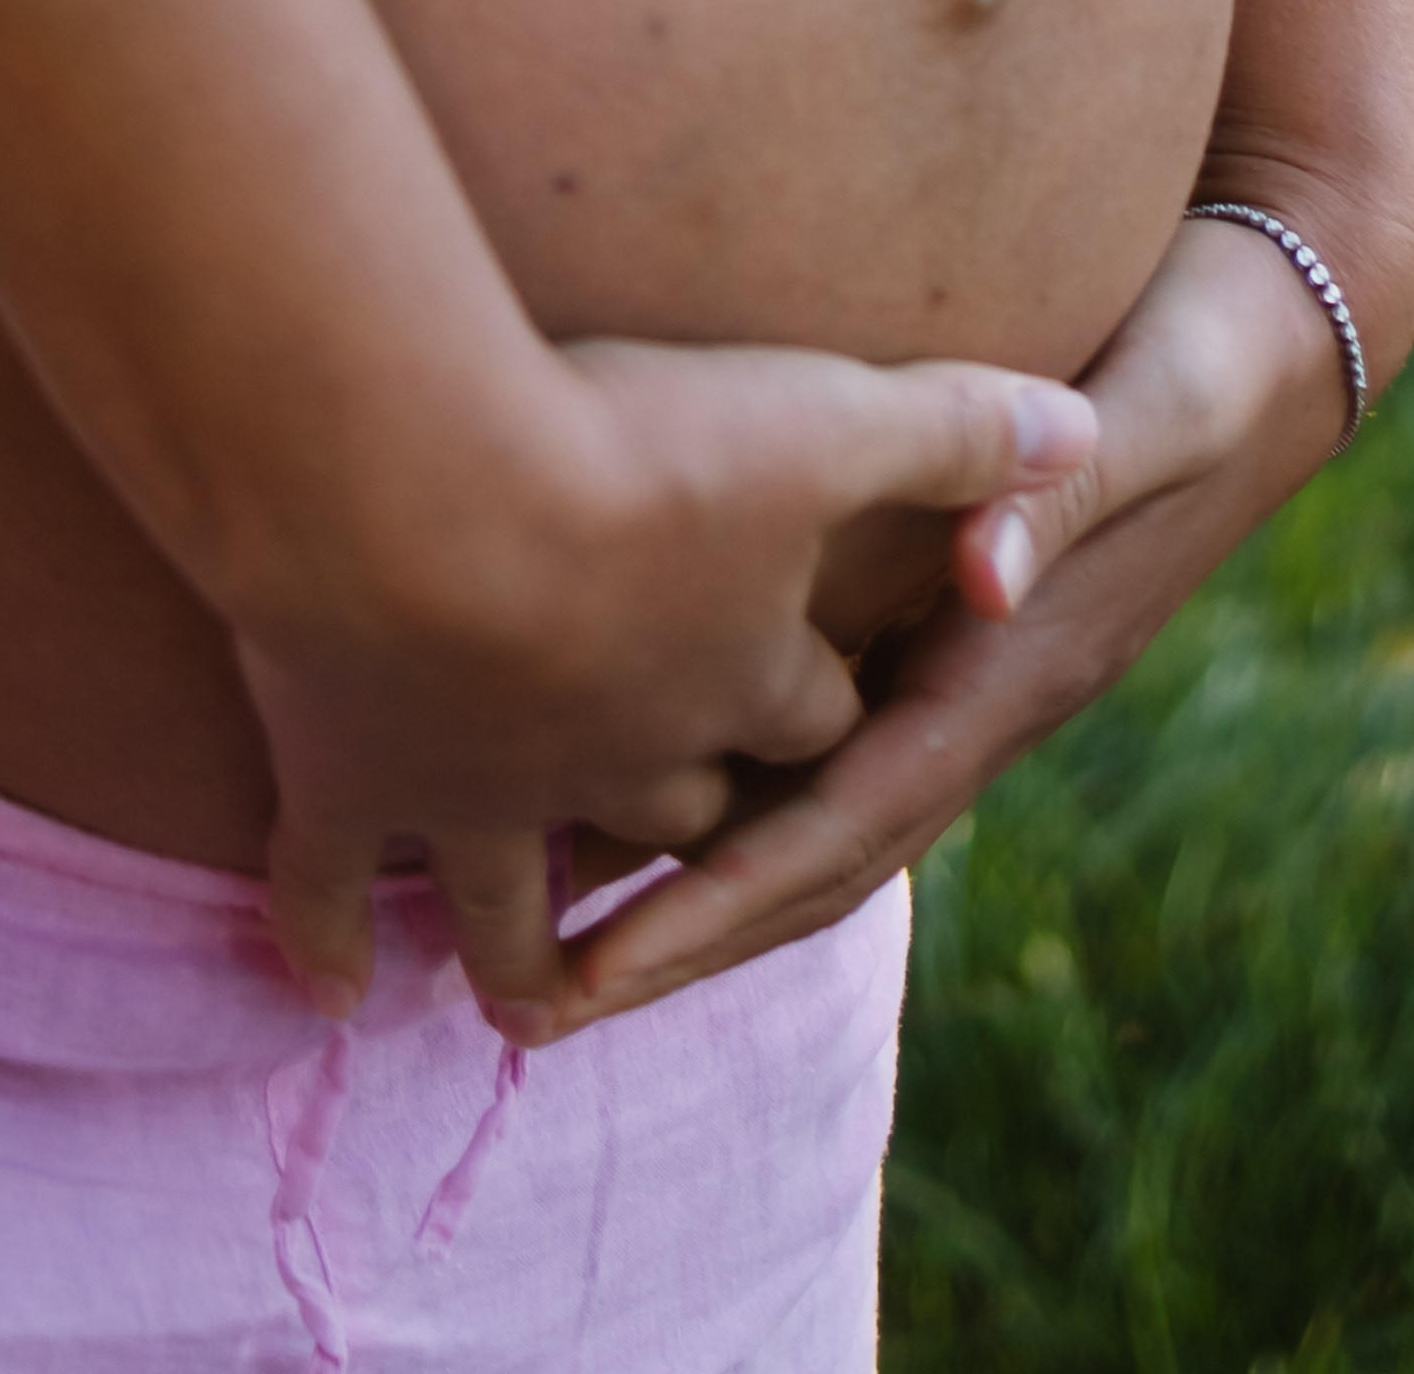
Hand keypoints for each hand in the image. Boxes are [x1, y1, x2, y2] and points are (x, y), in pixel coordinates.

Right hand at [240, 336, 1096, 1038]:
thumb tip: (1084, 437)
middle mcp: (626, 762)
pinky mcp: (358, 779)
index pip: (812, 714)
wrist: (423, 488)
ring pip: (515, 893)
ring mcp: (487, 789)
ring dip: (527, 946)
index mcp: (746, 680)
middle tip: (685, 856)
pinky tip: (330, 991)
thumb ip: (957, 429)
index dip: (820, 708)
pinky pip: (340, 883)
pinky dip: (330, 935)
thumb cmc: (631, 441)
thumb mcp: (822, 412)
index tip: (818, 704)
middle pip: (677, 815)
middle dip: (692, 844)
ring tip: (529, 1000)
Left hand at [556, 212, 1358, 1033]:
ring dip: (695, 877)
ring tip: (542, 925)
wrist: (1287, 328)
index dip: (723, 896)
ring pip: (819, 808)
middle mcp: (991, 683)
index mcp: (1025, 659)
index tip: (600, 963)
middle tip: (525, 1003)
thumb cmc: (1212, 347)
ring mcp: (974, 659)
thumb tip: (985, 576)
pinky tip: (637, 773)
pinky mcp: (954, 616)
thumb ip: (1072, 482)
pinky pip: (831, 735)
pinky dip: (736, 783)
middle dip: (683, 935)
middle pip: (822, 853)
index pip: (855, 813)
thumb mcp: (1158, 404)